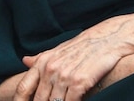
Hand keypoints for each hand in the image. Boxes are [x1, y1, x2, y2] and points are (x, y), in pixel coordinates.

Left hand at [14, 15, 133, 100]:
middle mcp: (51, 68)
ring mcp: (64, 75)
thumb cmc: (86, 45)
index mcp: (43, 61)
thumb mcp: (60, 49)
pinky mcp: (80, 82)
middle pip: (38, 100)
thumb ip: (42, 58)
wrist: (110, 38)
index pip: (23, 87)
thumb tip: (24, 60)